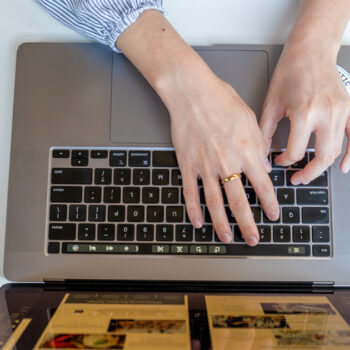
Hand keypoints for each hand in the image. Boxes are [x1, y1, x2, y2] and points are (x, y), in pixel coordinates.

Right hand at [161, 67, 278, 244]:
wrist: (192, 93)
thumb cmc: (221, 100)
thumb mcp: (249, 119)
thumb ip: (258, 146)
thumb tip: (264, 166)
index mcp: (245, 151)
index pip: (261, 185)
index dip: (269, 203)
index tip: (273, 215)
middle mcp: (226, 163)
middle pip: (238, 200)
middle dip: (247, 223)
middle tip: (252, 239)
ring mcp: (205, 166)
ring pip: (214, 202)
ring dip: (221, 223)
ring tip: (226, 238)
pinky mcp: (187, 164)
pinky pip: (190, 192)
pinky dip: (193, 209)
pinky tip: (198, 222)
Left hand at [260, 45, 349, 183]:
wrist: (310, 51)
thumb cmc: (289, 73)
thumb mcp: (271, 104)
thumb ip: (265, 133)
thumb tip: (264, 155)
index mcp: (304, 113)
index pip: (296, 152)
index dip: (285, 161)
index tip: (280, 161)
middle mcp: (326, 114)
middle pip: (321, 157)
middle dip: (307, 173)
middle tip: (297, 178)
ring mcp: (341, 112)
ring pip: (336, 150)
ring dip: (323, 166)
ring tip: (311, 172)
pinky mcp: (349, 109)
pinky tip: (344, 168)